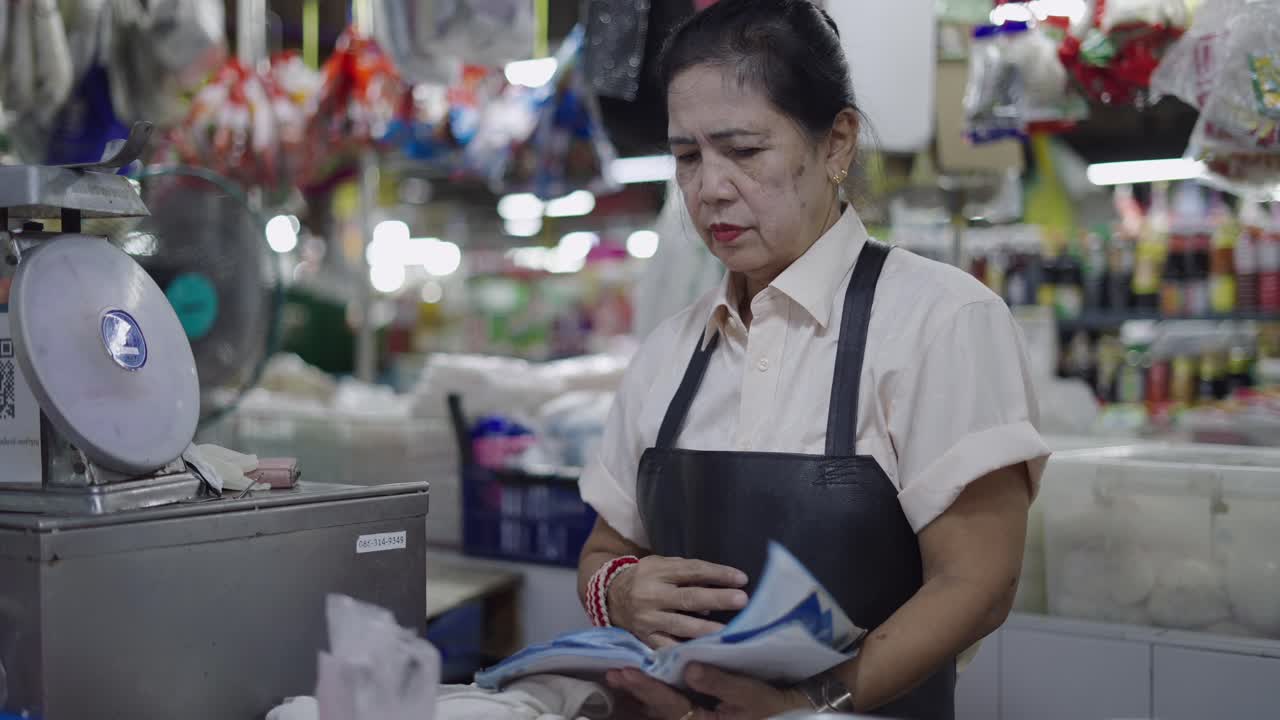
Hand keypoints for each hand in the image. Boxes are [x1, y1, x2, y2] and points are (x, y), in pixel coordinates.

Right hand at [607, 556, 748, 647]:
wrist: (608, 596)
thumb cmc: (645, 578)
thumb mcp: (660, 565)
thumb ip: (686, 573)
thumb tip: (718, 585)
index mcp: (657, 571)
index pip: (692, 570)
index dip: (718, 574)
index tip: (742, 578)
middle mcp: (651, 595)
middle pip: (689, 598)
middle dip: (717, 599)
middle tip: (742, 600)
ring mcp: (647, 619)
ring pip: (681, 626)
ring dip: (706, 629)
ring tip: (728, 632)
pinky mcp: (644, 639)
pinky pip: (668, 647)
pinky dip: (686, 650)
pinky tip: (705, 652)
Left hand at [607, 665, 811, 719]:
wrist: (787, 715)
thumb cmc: (768, 705)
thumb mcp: (747, 692)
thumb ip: (717, 682)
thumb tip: (688, 669)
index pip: (669, 704)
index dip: (646, 687)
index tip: (626, 672)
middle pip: (659, 709)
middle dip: (636, 691)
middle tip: (612, 673)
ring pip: (662, 711)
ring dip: (641, 694)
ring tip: (619, 678)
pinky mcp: (699, 716)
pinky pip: (672, 708)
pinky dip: (656, 697)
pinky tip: (642, 686)